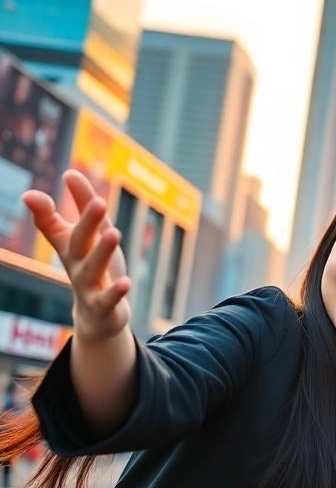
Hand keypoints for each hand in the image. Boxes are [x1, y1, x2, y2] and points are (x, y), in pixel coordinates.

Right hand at [23, 171, 130, 341]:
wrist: (97, 316)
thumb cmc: (93, 267)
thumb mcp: (88, 238)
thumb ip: (82, 206)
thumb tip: (69, 172)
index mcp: (72, 247)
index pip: (60, 224)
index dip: (56, 204)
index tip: (65, 176)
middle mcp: (77, 265)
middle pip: (80, 241)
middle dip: (88, 222)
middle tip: (99, 201)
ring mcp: (89, 287)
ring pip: (94, 268)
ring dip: (103, 251)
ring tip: (114, 233)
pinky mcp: (104, 308)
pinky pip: (108, 300)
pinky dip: (115, 291)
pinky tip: (126, 282)